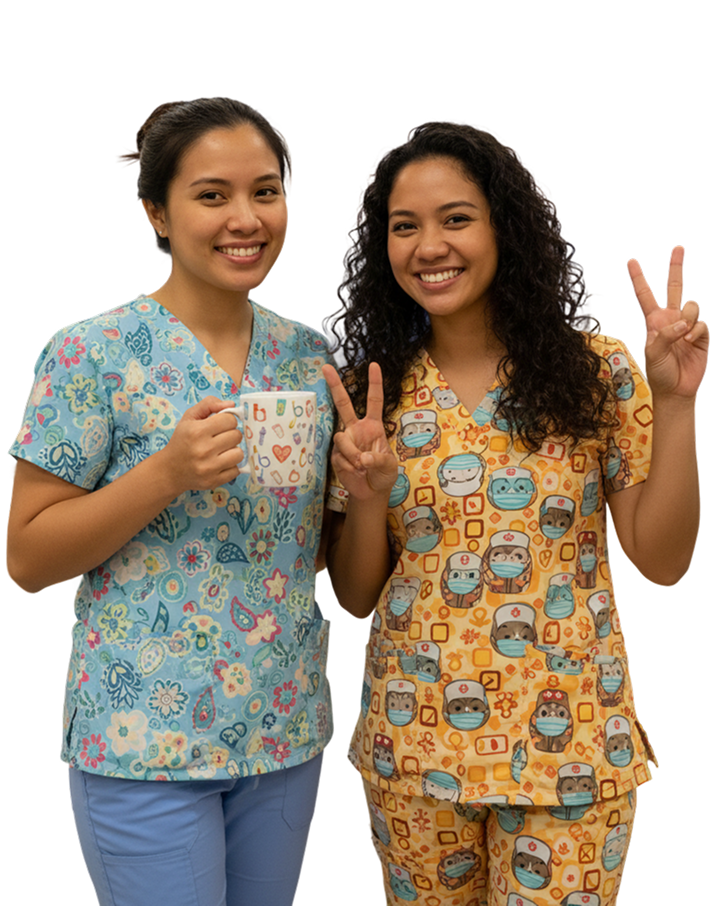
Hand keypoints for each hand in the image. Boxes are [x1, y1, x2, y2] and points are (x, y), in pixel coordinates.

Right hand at [160, 396, 243, 492]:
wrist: (170, 470)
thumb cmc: (182, 441)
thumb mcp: (189, 418)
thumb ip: (209, 404)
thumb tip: (231, 405)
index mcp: (198, 431)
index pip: (230, 420)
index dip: (227, 421)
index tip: (220, 425)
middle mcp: (204, 449)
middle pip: (237, 436)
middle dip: (230, 435)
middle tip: (220, 438)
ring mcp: (209, 467)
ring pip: (239, 453)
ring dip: (233, 451)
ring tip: (221, 451)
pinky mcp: (214, 481)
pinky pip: (236, 470)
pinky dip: (230, 466)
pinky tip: (220, 463)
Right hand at [322, 362, 397, 500]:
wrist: (371, 492)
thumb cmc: (383, 475)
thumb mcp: (389, 466)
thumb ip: (378, 459)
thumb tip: (362, 457)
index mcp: (373, 426)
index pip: (374, 400)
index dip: (374, 383)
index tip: (374, 365)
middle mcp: (356, 429)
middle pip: (343, 404)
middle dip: (335, 385)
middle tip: (326, 367)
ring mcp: (345, 441)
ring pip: (342, 438)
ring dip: (352, 453)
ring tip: (361, 466)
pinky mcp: (336, 455)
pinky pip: (339, 456)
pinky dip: (349, 466)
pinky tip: (355, 472)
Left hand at [627, 245, 708, 400]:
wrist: (677, 389)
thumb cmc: (659, 372)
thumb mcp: (652, 353)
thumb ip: (664, 335)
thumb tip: (683, 323)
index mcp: (654, 321)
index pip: (644, 295)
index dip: (638, 278)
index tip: (631, 261)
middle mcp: (671, 319)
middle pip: (675, 287)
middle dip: (676, 267)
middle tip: (678, 247)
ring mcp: (687, 325)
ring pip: (692, 305)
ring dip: (688, 317)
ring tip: (682, 337)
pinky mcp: (702, 335)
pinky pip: (702, 323)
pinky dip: (696, 331)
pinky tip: (690, 341)